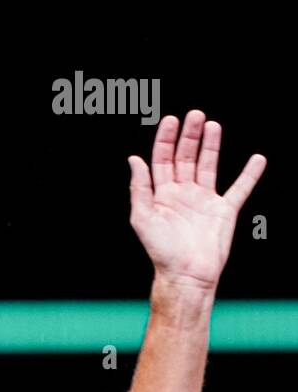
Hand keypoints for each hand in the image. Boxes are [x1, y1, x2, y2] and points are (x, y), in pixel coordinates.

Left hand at [128, 110, 265, 290]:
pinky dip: (250, 174)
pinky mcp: (224, 212)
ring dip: (211, 146)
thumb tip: (134, 160)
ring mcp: (204, 202)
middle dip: (189, 136)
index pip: (163, 160)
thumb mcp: (142, 219)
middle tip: (195, 115)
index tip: (171, 120)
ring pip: (208, 166)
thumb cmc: (162, 252)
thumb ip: (139, 189)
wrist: (186, 275)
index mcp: (162, 195)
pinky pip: (239, 189)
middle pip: (185, 157)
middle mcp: (183, 195)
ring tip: (213, 125)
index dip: (166, 140)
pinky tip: (257, 159)